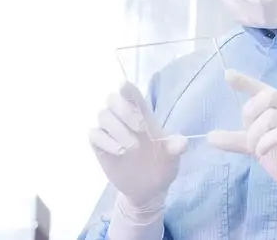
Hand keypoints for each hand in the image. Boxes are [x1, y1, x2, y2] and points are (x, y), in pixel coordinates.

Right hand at [89, 83, 186, 213]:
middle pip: (113, 99)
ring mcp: (110, 131)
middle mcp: (124, 119)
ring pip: (103, 116)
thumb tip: (182, 143)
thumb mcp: (173, 158)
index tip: (123, 86)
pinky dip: (106, 141)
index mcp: (143, 114)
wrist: (148, 189)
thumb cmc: (162, 165)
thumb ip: (176, 148)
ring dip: (117, 129)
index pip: (132, 94)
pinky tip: (119, 152)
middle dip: (125, 110)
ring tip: (132, 147)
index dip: (126, 88)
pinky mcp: (100, 146)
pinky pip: (94, 134)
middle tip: (140, 128)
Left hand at [208, 70, 276, 238]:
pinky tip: (262, 152)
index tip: (228, 74)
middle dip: (251, 112)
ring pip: (271, 116)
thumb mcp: (256, 145)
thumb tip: (209, 137)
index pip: (263, 88)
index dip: (245, 81)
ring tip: (255, 148)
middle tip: (247, 133)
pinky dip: (264, 143)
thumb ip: (237, 139)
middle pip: (269, 95)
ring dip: (255, 134)